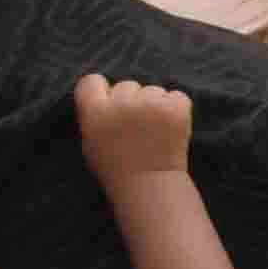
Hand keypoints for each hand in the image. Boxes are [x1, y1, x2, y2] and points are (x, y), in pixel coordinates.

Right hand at [71, 75, 197, 192]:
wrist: (150, 188)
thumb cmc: (116, 169)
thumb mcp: (91, 143)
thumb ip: (93, 115)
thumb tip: (103, 92)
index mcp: (95, 111)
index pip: (92, 81)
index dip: (101, 92)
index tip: (108, 106)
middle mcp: (122, 102)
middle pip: (126, 85)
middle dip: (131, 101)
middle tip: (135, 128)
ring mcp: (151, 103)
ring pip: (152, 91)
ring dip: (154, 105)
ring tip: (154, 132)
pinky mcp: (176, 107)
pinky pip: (175, 96)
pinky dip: (175, 109)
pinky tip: (170, 129)